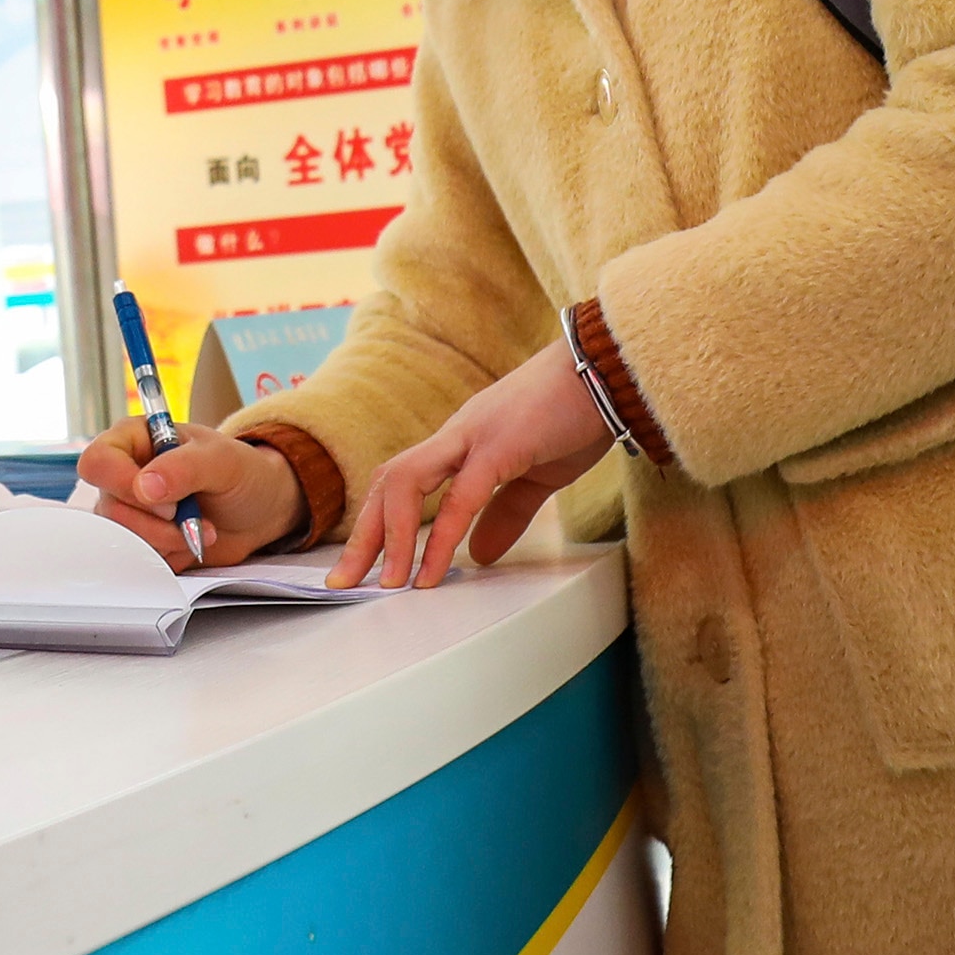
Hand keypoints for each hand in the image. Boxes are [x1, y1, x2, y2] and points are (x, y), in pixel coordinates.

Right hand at [74, 416, 305, 574]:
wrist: (260, 509)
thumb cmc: (242, 472)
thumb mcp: (222, 460)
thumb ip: (184, 467)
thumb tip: (145, 486)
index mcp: (135, 440)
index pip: (98, 462)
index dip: (124, 485)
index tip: (166, 501)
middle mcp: (125, 474)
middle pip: (110, 509)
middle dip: (157, 523)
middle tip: (193, 518)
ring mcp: (131, 511)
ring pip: (123, 539)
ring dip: (168, 541)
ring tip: (201, 528)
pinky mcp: (143, 541)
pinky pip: (140, 559)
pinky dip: (171, 556)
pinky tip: (192, 542)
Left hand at [331, 345, 614, 590]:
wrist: (610, 370)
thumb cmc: (577, 414)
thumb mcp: (537, 475)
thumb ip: (505, 513)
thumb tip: (479, 555)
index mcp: (461, 440)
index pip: (401, 480)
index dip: (378, 522)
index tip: (363, 565)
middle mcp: (455, 435)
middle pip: (389, 481)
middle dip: (364, 536)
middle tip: (344, 582)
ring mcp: (473, 435)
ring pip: (407, 483)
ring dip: (391, 538)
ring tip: (386, 584)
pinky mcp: (500, 444)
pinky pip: (461, 496)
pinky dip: (440, 537)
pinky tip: (431, 571)